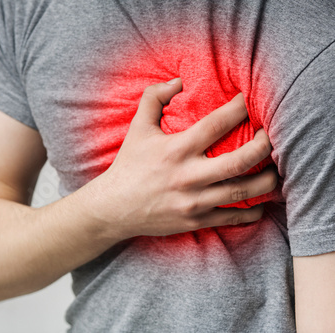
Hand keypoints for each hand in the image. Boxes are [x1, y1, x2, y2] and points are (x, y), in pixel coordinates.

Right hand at [89, 78, 276, 238]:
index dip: (239, 108)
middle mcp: (189, 176)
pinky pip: (233, 217)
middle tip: (271, 136)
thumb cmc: (128, 166)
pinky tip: (260, 203)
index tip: (249, 101)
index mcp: (176, 149)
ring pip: (244, 191)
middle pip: (241, 160)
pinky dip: (252, 211)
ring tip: (275, 170)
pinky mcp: (195, 220)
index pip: (217, 124)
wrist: (114, 208)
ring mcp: (194, 201)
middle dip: (265, 146)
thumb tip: (178, 81)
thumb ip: (153, 98)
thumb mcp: (137, 128)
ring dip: (267, 180)